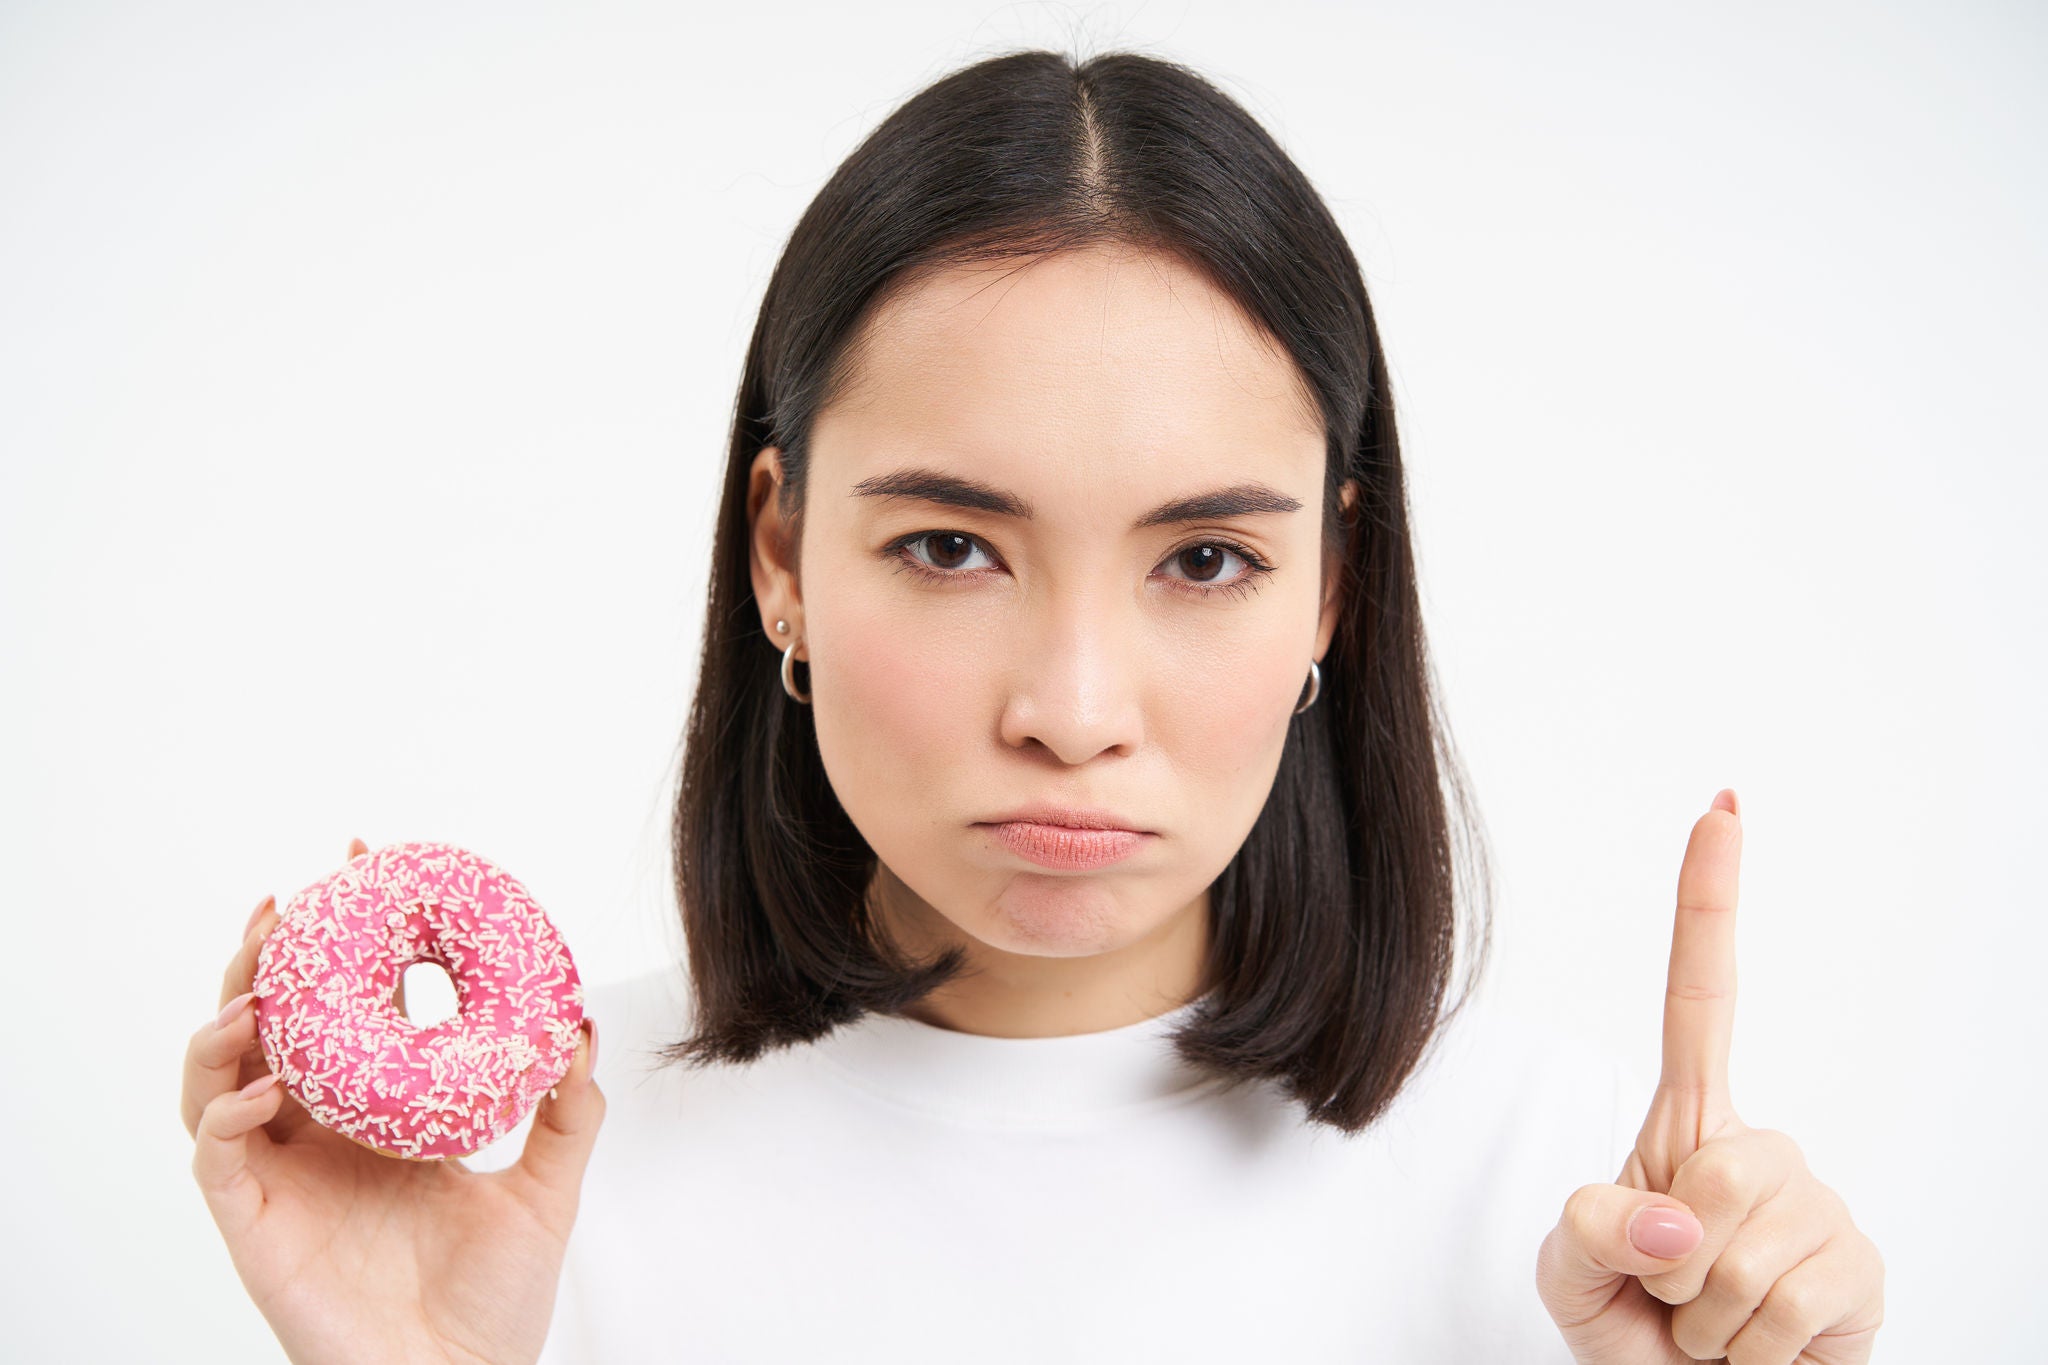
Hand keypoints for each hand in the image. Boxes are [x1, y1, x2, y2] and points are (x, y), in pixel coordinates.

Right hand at [183, 837, 604, 1364]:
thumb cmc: (497, 1305)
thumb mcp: (548, 1188)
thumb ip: (568, 1110)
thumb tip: (580, 1023)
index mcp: (377, 1116)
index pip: (348, 1007)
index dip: (348, 935)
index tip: (366, 861)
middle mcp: (320, 1137)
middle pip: (268, 1027)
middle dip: (266, 960)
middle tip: (289, 903)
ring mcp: (282, 1179)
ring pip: (215, 1077)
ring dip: (226, 1022)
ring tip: (256, 986)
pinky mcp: (255, 1227)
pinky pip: (214, 1155)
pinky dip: (224, 1112)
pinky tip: (262, 1087)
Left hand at [1535, 791, 1884, 1362]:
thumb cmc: (1634, 1331)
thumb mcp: (1570, 1278)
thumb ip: (1585, 1235)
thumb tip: (1673, 1219)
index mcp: (1685, 1127)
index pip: (1701, 999)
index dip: (1710, 904)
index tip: (1721, 809)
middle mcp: (1761, 1149)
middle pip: (1717, 1168)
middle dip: (1670, 1257)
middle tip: (1672, 1293)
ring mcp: (1817, 1202)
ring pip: (1744, 1246)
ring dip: (1706, 1312)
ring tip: (1709, 1325)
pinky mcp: (1859, 1268)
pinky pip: (1789, 1302)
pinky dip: (1751, 1348)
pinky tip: (1757, 1349)